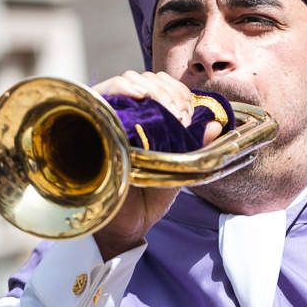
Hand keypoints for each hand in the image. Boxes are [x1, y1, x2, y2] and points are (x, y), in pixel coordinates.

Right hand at [91, 71, 222, 259]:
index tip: (190, 110)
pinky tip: (141, 95)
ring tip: (167, 109)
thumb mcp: (178, 170)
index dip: (179, 91)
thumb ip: (195, 148)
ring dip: (152, 88)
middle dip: (169, 90)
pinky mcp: (91, 122)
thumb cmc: (149, 198)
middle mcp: (127, 115)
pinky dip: (122, 87)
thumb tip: (216, 125)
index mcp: (148, 121)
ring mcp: (108, 117)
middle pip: (146, 79)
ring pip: (127, 80)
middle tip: (181, 113)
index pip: (162, 86)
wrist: (126, 227)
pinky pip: (103, 91)